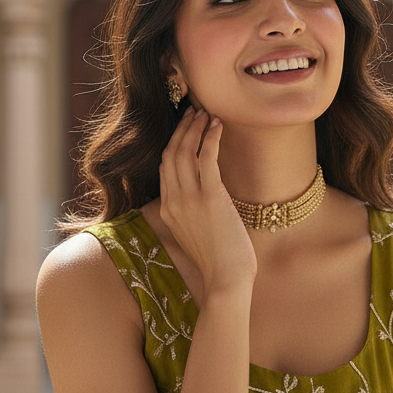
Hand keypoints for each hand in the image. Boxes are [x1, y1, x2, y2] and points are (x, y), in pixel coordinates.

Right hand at [159, 107, 256, 298]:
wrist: (227, 280)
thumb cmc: (219, 262)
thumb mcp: (196, 234)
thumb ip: (193, 213)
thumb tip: (205, 198)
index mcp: (168, 210)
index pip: (165, 167)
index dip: (174, 143)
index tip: (185, 127)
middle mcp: (174, 201)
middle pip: (171, 154)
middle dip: (182, 129)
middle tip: (194, 112)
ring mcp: (190, 199)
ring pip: (185, 152)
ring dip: (194, 128)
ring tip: (205, 113)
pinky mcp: (211, 198)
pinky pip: (207, 158)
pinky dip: (210, 138)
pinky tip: (217, 126)